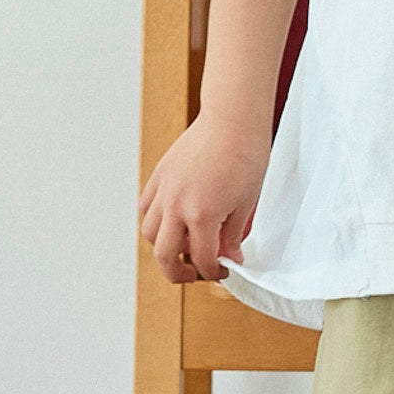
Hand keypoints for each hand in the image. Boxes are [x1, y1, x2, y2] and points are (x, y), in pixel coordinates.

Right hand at [137, 112, 269, 284]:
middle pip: (165, 255)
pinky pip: (147, 208)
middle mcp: (176, 205)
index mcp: (202, 215)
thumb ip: (233, 234)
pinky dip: (155, 221)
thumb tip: (229, 257)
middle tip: (194, 275)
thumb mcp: (247, 202)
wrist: (233, 119)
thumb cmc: (246, 155)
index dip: (213, 272)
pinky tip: (173, 221)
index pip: (202, 259)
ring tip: (185, 246)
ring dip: (165, 247)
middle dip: (179, 273)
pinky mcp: (159, 175)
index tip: (223, 270)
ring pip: (150, 233)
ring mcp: (164, 190)